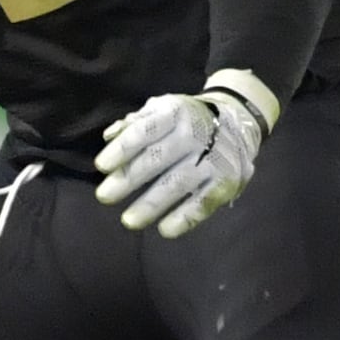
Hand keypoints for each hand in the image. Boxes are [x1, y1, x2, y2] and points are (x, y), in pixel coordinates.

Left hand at [94, 79, 267, 237]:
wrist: (239, 121)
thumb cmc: (184, 120)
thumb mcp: (160, 110)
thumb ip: (134, 124)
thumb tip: (109, 136)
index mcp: (174, 112)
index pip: (144, 130)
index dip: (123, 148)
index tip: (101, 166)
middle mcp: (195, 133)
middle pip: (158, 157)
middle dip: (130, 178)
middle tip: (104, 196)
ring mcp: (214, 158)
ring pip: (180, 182)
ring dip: (153, 203)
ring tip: (129, 220)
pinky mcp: (228, 180)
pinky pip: (205, 200)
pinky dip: (186, 217)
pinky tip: (165, 230)